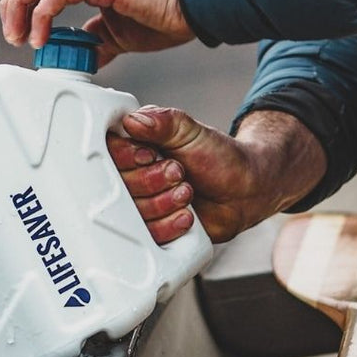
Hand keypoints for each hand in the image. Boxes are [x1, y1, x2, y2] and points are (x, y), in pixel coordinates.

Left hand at [0, 0, 193, 66]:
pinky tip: (44, 39)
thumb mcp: (121, 35)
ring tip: (22, 38)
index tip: (22, 35)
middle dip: (12, 2)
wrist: (198, 5)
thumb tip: (82, 60)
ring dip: (20, 6)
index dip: (23, 3)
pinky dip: (43, 15)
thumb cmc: (167, 16)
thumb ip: (97, 43)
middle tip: (14, 36)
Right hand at [107, 106, 327, 244]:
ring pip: (132, 214)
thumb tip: (134, 120)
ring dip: (163, 203)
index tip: (150, 155)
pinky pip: (148, 236)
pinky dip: (169, 226)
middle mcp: (133, 177)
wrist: (246, 188)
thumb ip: (163, 122)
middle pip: (118, 187)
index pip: (109, 155)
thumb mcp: (191, 130)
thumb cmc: (218, 154)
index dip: (128, 158)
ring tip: (188, 192)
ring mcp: (143, 205)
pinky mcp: (155, 230)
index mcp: (135, 147)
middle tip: (179, 171)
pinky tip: (187, 216)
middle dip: (152, 180)